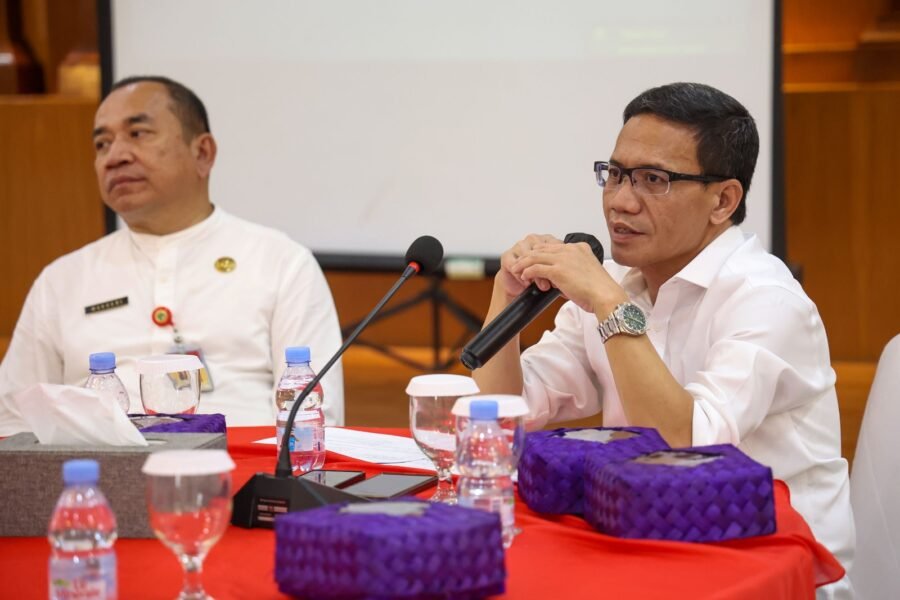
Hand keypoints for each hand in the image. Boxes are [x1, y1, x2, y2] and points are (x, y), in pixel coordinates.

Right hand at [496, 234, 560, 300]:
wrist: (522, 287)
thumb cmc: (542, 278)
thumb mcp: (557, 272)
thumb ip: (563, 267)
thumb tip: (573, 273)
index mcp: (547, 240)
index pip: (554, 246)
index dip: (558, 262)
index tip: (563, 276)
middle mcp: (533, 240)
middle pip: (541, 252)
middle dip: (547, 270)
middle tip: (553, 284)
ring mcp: (519, 246)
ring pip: (528, 258)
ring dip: (535, 274)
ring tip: (542, 286)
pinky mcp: (507, 256)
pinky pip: (514, 265)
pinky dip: (522, 276)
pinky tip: (528, 284)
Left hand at [509, 238, 627, 315]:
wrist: (605, 296)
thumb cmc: (600, 290)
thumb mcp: (588, 273)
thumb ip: (575, 270)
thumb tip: (561, 279)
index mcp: (580, 248)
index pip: (554, 246)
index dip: (541, 253)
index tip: (533, 259)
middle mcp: (571, 249)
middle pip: (542, 249)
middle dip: (529, 256)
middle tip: (519, 263)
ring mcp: (564, 259)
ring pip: (535, 256)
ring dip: (523, 263)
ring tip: (516, 269)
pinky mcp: (558, 270)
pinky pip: (536, 268)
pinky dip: (527, 271)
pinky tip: (524, 276)